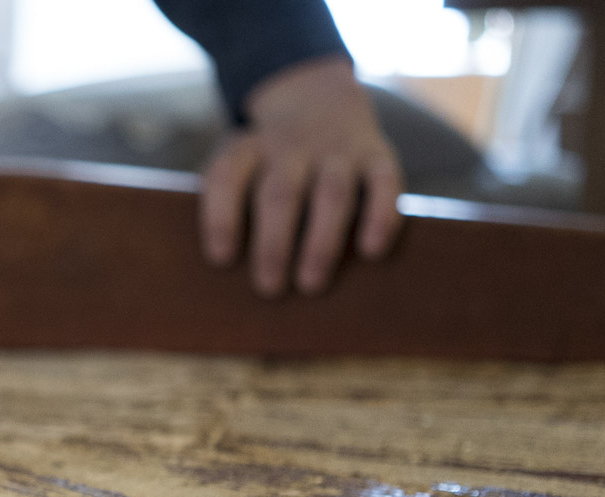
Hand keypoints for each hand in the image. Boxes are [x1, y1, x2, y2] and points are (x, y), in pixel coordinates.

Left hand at [199, 55, 403, 297]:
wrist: (317, 99)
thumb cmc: (266, 162)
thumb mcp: (237, 164)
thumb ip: (229, 207)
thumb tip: (228, 274)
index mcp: (248, 150)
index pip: (227, 175)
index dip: (221, 216)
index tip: (221, 260)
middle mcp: (292, 147)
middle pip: (281, 192)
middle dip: (274, 243)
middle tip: (269, 288)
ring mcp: (337, 149)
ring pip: (332, 192)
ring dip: (321, 241)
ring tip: (311, 285)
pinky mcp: (377, 155)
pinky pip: (384, 183)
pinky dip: (380, 216)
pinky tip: (371, 252)